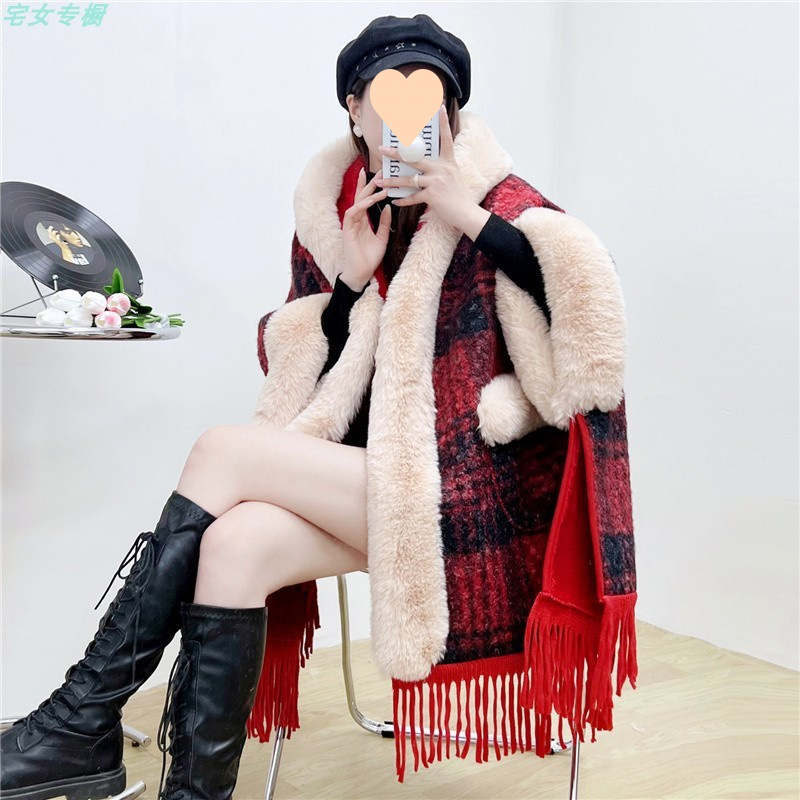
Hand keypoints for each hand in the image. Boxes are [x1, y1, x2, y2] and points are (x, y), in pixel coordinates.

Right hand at [341, 168, 390, 289]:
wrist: (361, 274)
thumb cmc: (369, 258)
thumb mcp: (382, 238)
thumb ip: (383, 223)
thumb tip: (388, 208)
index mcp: (363, 220)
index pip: (366, 199)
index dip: (370, 186)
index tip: (379, 174)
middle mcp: (355, 219)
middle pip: (361, 196)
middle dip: (370, 183)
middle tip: (380, 171)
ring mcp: (350, 223)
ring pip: (357, 202)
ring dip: (369, 193)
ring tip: (381, 186)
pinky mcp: (347, 229)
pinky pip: (353, 212)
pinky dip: (362, 205)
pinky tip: (372, 200)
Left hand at [376, 104, 473, 230]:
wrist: (466, 213)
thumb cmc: (458, 196)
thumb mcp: (452, 176)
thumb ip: (440, 168)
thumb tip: (423, 167)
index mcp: (448, 161)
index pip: (445, 139)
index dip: (443, 123)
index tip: (439, 107)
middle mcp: (442, 168)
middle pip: (414, 158)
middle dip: (395, 154)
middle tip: (381, 149)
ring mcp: (436, 181)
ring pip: (408, 179)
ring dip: (392, 181)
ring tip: (379, 182)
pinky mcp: (432, 195)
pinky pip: (412, 197)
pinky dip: (403, 200)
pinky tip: (395, 201)